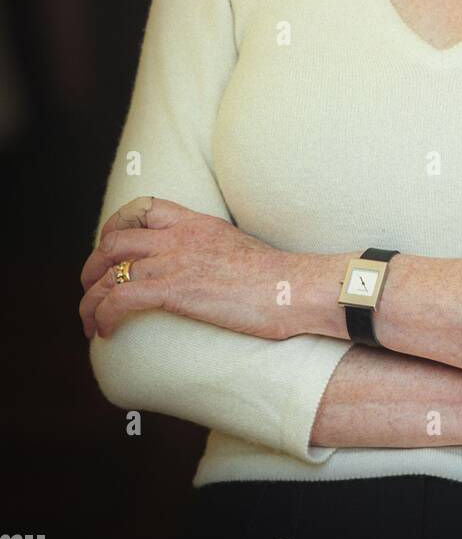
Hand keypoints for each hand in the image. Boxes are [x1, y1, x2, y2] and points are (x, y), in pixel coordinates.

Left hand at [79, 196, 297, 340]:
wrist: (294, 288)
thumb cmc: (277, 280)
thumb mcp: (239, 250)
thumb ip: (213, 250)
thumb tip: (205, 268)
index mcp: (197, 223)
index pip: (144, 206)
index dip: (117, 225)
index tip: (110, 248)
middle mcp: (180, 236)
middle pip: (115, 240)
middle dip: (93, 267)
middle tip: (91, 291)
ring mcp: (176, 260)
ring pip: (110, 272)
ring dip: (91, 300)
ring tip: (90, 321)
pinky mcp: (175, 289)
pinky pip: (122, 297)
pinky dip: (105, 314)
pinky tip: (106, 331)